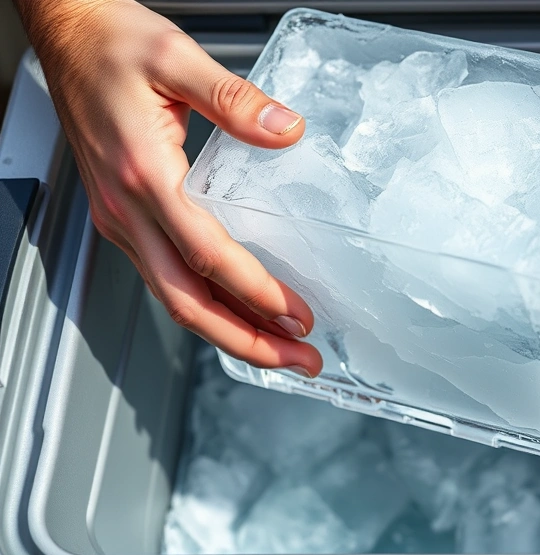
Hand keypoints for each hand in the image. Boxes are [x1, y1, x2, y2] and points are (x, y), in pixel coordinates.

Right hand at [15, 0, 322, 375]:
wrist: (66, 35)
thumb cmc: (110, 44)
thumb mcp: (175, 56)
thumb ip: (234, 97)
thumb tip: (285, 130)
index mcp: (143, 174)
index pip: (206, 253)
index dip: (255, 292)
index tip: (296, 315)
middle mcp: (127, 209)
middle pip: (187, 301)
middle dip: (247, 340)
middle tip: (298, 358)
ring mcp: (121, 218)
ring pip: (175, 298)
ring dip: (229, 331)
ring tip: (279, 349)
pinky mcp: (125, 216)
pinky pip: (166, 277)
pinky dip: (206, 305)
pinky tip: (238, 311)